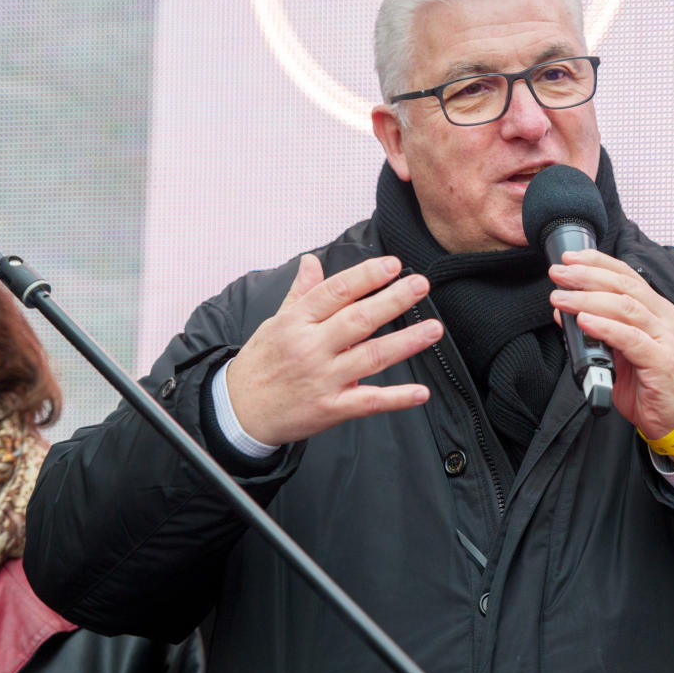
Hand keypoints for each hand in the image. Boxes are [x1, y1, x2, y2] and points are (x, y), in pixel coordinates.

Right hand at [226, 254, 443, 445]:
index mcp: (296, 321)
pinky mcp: (330, 408)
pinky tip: (420, 392)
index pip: (337, 291)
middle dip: (393, 300)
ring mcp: (322, 379)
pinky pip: (368, 401)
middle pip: (359, 319)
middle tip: (420, 285)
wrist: (239, 411)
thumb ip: (301, 293)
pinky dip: (396, 399)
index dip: (367, 276)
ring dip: (406, 342)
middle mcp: (311, 347)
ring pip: (371, 356)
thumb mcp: (275, 322)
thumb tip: (312, 261)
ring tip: (433, 329)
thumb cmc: (260, 364)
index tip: (393, 265)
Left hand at [547, 250, 673, 445]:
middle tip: (559, 275)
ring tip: (561, 298)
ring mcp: (666, 339)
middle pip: (624, 286)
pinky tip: (584, 321)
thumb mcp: (618, 349)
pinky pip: (630, 339)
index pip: (626, 275)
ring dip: (588, 299)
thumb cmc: (648, 382)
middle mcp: (664, 319)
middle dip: (587, 276)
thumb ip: (598, 328)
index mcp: (656, 310)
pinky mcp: (662, 361)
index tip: (570, 258)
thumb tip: (565, 310)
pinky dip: (604, 327)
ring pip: (626, 308)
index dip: (597, 263)